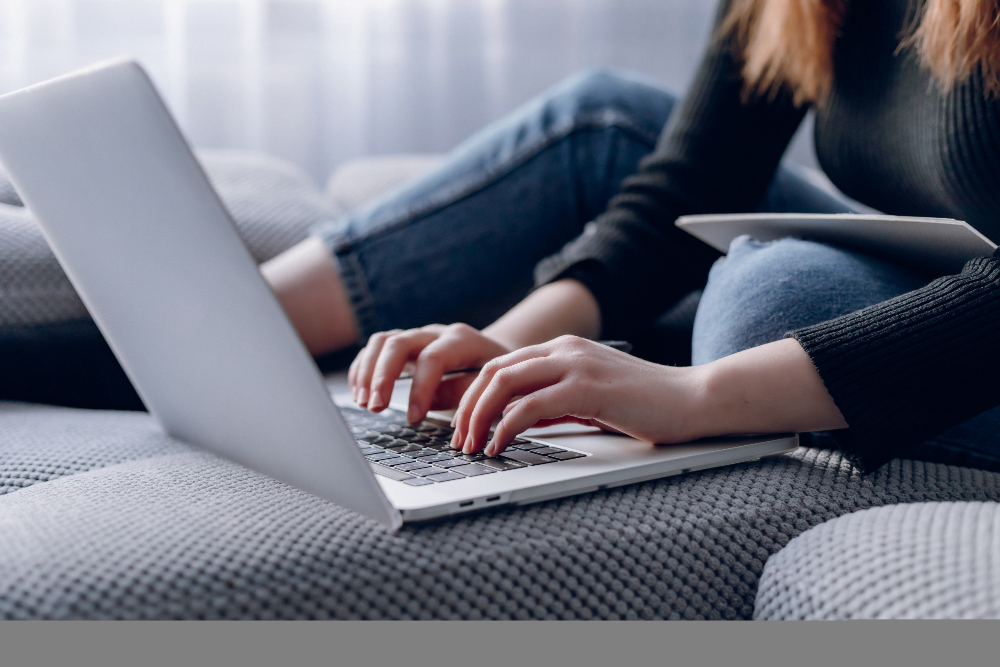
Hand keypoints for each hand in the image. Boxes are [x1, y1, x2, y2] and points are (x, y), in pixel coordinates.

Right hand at [348, 323, 510, 422]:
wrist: (496, 353)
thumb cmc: (494, 374)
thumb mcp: (489, 385)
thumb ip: (460, 393)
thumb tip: (427, 403)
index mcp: (462, 340)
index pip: (433, 358)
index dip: (419, 389)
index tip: (413, 419)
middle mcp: (435, 333)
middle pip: (399, 343)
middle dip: (383, 376)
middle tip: (376, 407)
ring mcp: (417, 336)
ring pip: (382, 341)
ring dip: (368, 372)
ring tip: (364, 403)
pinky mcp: (404, 345)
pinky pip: (375, 349)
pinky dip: (363, 369)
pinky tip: (360, 394)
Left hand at [450, 336, 705, 454]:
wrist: (693, 399)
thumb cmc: (647, 404)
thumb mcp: (590, 397)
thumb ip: (555, 400)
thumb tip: (517, 421)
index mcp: (564, 348)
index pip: (500, 364)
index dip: (473, 395)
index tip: (464, 425)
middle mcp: (565, 350)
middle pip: (493, 370)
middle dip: (467, 407)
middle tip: (459, 440)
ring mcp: (575, 365)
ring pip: (503, 384)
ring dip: (479, 418)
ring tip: (472, 446)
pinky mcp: (586, 389)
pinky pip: (528, 407)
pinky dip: (504, 428)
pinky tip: (499, 447)